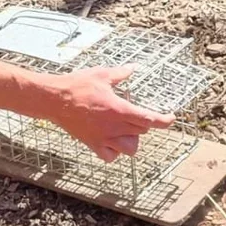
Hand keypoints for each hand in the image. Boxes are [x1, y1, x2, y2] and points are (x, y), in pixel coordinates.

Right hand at [50, 65, 174, 161]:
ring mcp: (103, 138)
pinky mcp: (92, 144)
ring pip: (129, 148)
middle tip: (133, 112)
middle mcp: (114, 126)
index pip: (149, 119)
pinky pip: (110, 156)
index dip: (164, 121)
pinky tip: (112, 141)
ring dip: (132, 140)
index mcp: (119, 109)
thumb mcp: (102, 74)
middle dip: (143, 123)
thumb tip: (133, 68)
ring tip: (126, 129)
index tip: (171, 118)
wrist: (55, 99)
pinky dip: (114, 152)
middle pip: (141, 132)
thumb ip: (121, 74)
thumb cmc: (78, 85)